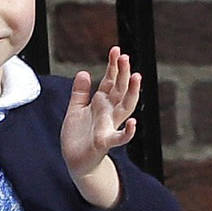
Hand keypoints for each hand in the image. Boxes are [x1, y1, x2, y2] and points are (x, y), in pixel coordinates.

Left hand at [61, 47, 139, 209]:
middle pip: (120, 90)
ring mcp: (109, 126)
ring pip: (125, 108)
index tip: (116, 50)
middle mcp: (109, 113)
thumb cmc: (78, 135)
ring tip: (136, 77)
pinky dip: (128, 132)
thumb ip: (80, 92)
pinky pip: (119, 137)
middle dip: (123, 73)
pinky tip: (133, 123)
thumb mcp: (75, 108)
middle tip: (125, 56)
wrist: (75, 160)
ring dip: (132, 93)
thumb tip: (85, 72)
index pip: (111, 81)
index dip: (114, 66)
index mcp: (101, 104)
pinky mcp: (105, 141)